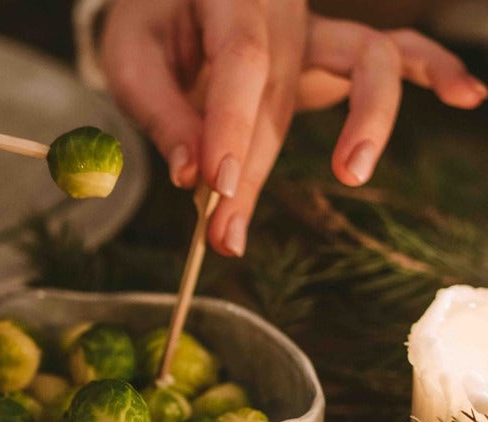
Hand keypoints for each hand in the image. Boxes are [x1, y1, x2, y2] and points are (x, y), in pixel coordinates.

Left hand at [99, 0, 484, 256]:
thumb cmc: (148, 20)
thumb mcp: (130, 55)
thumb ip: (161, 111)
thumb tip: (192, 177)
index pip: (239, 60)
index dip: (230, 124)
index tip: (214, 187)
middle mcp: (281, 6)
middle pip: (283, 87)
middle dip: (255, 168)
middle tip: (225, 236)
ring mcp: (313, 24)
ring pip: (354, 69)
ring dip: (363, 123)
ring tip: (352, 172)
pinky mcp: (329, 47)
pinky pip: (390, 50)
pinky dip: (429, 70)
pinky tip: (464, 96)